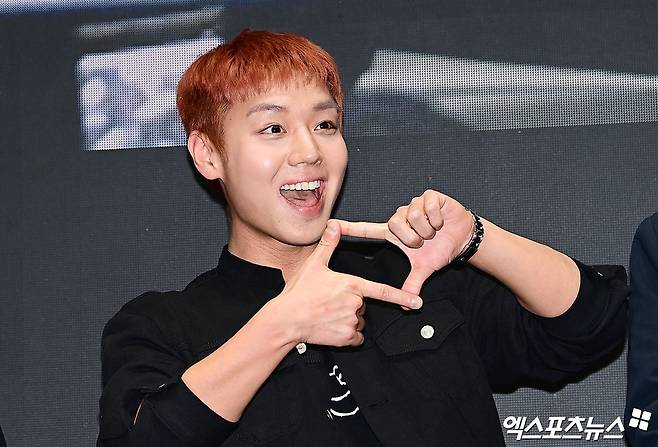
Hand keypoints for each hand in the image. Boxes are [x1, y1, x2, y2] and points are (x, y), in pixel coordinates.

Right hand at [278, 220, 421, 346]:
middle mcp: (355, 303)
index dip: (402, 296)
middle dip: (351, 306)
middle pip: (363, 306)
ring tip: (328, 315)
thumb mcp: (314, 265)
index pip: (382, 291)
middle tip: (330, 304)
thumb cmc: (299, 292)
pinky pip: (354, 337)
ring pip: (358, 322)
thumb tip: (333, 225)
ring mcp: (351, 321)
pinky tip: (330, 327)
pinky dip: (346, 335)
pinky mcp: (345, 337)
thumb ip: (328, 245)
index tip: (417, 302)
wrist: (286, 319)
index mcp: (352, 285)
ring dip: (348, 321)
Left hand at [337, 190, 473, 294]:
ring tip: (433, 231)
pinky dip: (436, 218)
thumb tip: (404, 304)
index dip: (350, 228)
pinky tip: (441, 221)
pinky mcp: (428, 196)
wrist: (463, 237)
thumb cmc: (440, 249)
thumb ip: (412, 283)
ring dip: (426, 229)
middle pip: (395, 224)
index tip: (332, 224)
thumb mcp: (424, 268)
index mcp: (394, 232)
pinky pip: (427, 207)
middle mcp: (400, 216)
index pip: (367, 230)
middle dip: (413, 238)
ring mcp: (414, 205)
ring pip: (412, 216)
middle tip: (424, 241)